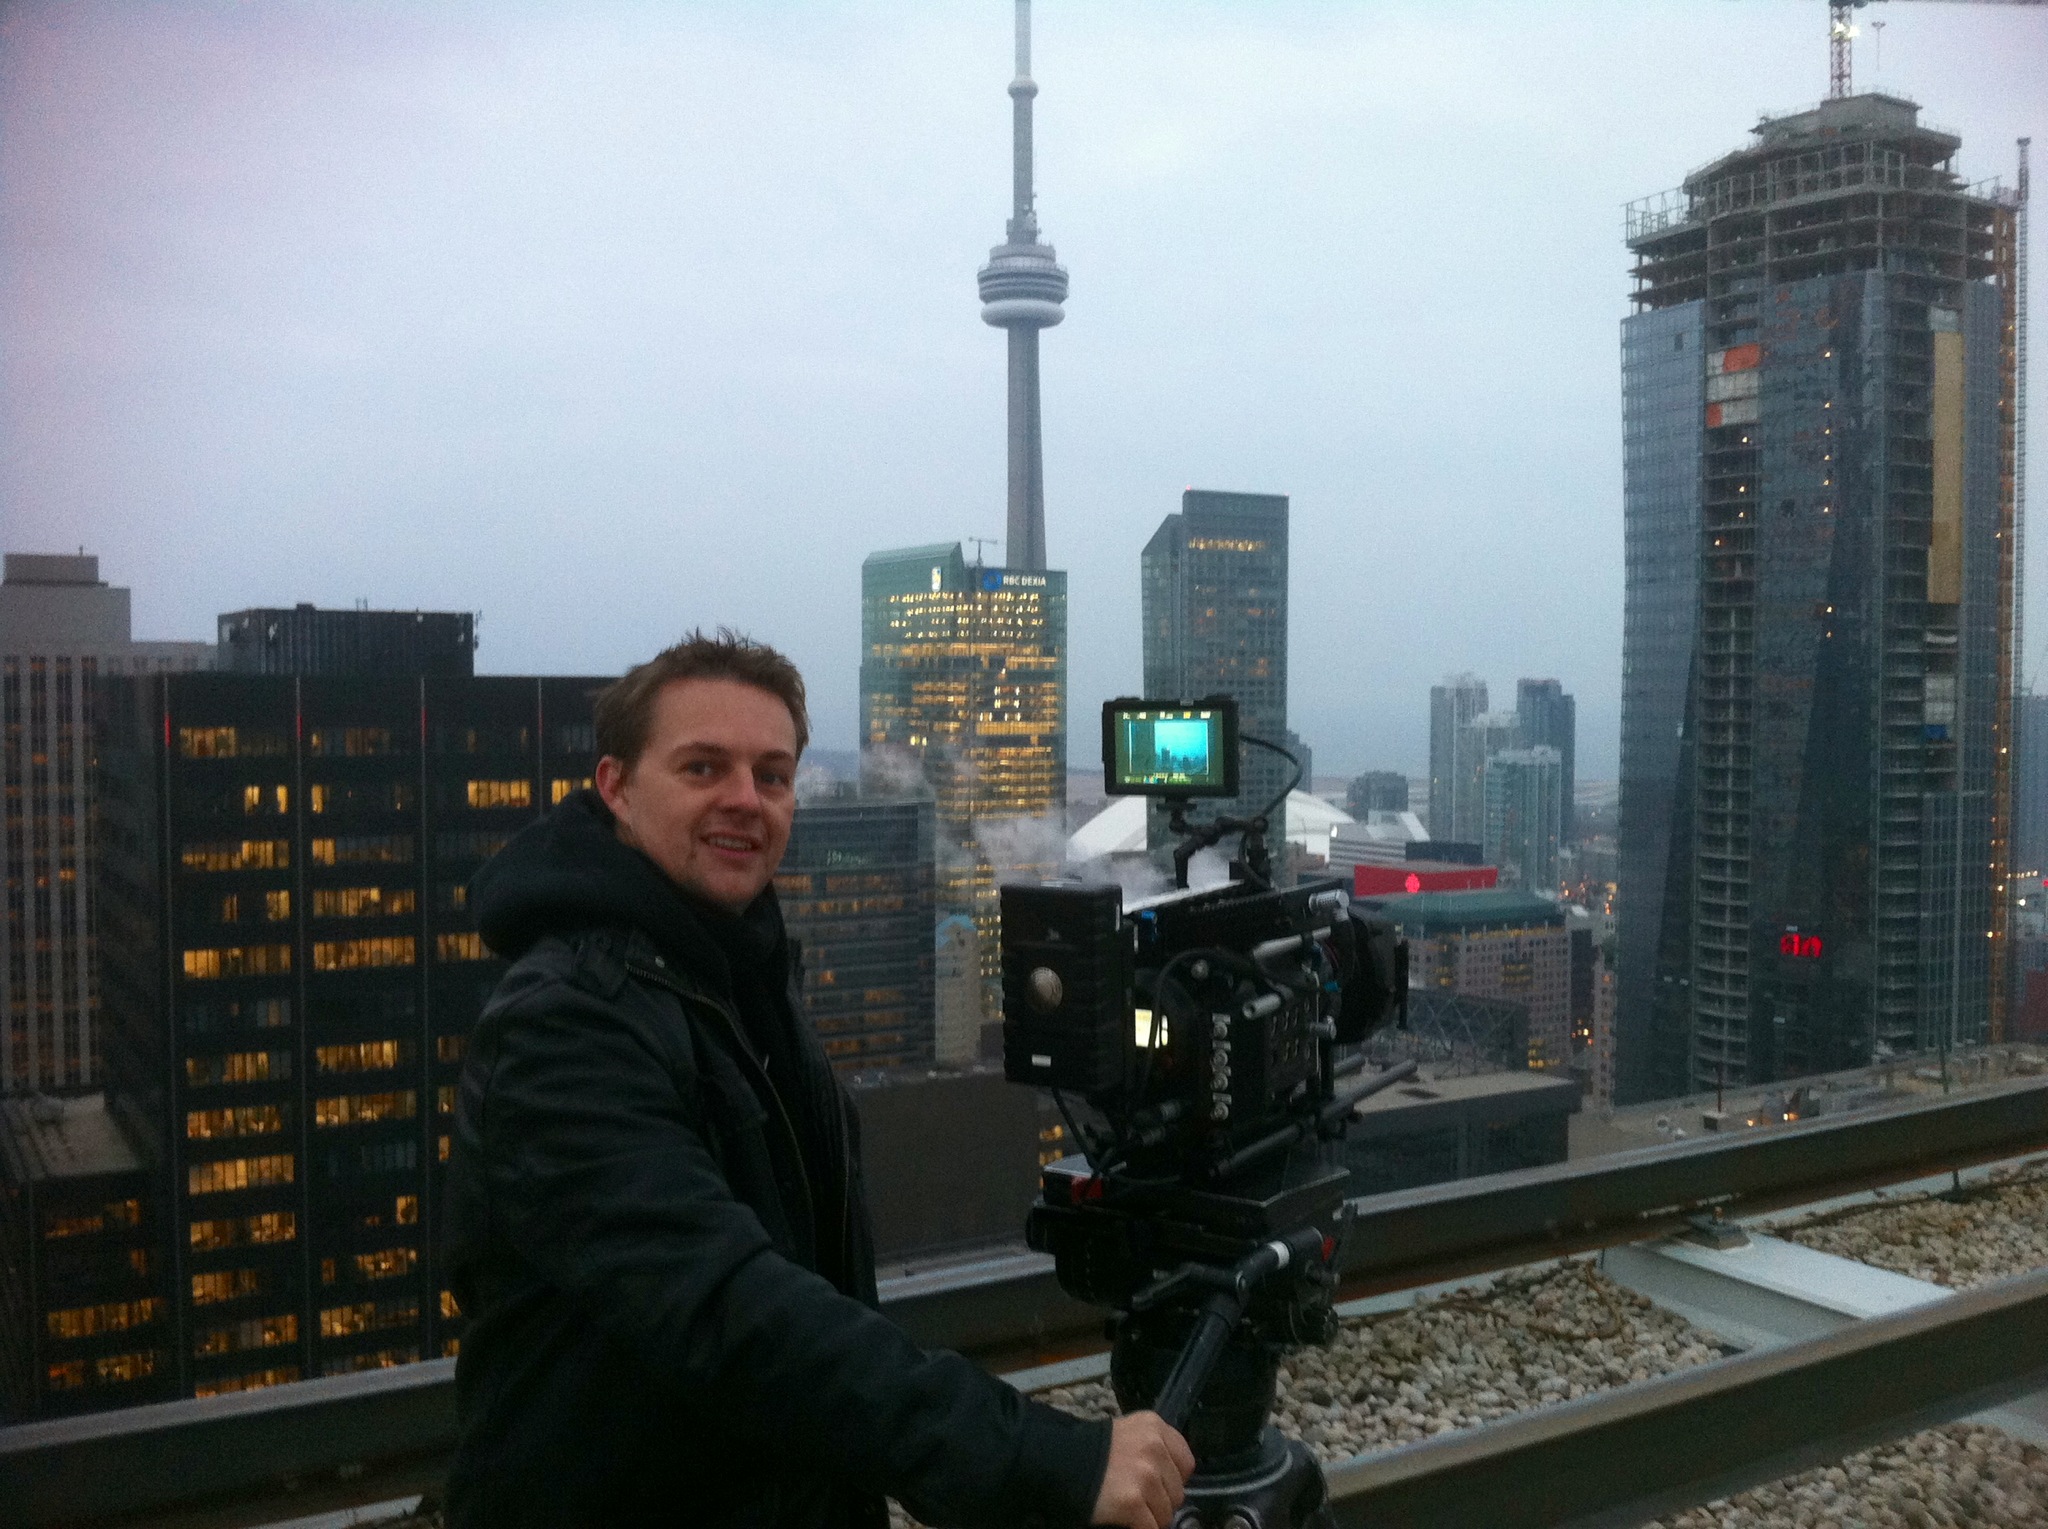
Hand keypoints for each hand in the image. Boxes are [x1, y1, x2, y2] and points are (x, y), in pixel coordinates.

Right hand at [1090, 1410, 1195, 1528]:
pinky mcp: (1133, 1502)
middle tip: (1138, 1498)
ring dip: (1151, 1516)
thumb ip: (1153, 1448)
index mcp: (1154, 1427)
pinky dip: (1142, 1528)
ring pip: (1166, 1513)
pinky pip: (1152, 1527)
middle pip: (1177, 1491)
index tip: (1158, 1484)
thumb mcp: (1128, 1433)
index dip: (1173, 1478)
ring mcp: (1145, 1476)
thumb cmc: (1093, 1451)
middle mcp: (1154, 1448)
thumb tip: (1173, 1479)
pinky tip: (1127, 1520)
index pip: (1186, 1463)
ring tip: (1130, 1508)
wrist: (1060, 1463)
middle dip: (1161, 1500)